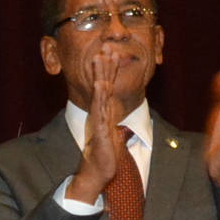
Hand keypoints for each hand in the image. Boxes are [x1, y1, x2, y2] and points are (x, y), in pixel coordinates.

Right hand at [64, 46, 130, 203]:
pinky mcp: (100, 129)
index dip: (109, 70)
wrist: (97, 173)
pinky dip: (99, 95)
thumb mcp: (114, 137)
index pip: (107, 88)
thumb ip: (115, 126)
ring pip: (99, 93)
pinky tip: (101, 83)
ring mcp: (98, 120)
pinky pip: (98, 109)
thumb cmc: (106, 158)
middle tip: (105, 46)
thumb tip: (122, 120)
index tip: (111, 53)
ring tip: (100, 58)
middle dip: (104, 66)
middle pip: (102, 85)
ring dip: (100, 74)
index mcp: (104, 114)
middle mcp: (100, 114)